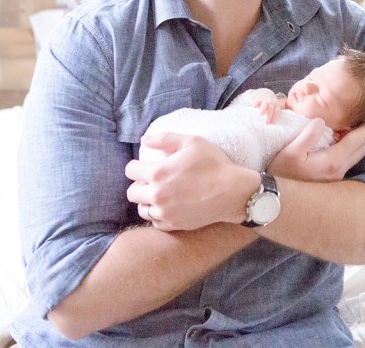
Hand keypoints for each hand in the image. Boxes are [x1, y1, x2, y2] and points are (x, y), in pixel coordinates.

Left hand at [126, 132, 255, 230]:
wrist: (233, 192)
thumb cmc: (215, 164)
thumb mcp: (192, 142)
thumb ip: (165, 138)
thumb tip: (144, 140)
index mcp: (158, 172)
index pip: (130, 170)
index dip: (137, 166)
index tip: (145, 167)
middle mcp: (157, 195)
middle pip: (131, 192)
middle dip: (139, 185)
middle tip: (153, 181)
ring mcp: (164, 212)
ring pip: (141, 209)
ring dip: (147, 201)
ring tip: (161, 195)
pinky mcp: (173, 225)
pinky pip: (155, 222)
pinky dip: (159, 215)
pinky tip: (170, 206)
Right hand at [252, 89, 282, 124]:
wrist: (265, 93)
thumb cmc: (271, 104)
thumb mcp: (275, 106)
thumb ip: (275, 114)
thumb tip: (273, 125)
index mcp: (276, 105)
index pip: (277, 111)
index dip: (275, 117)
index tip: (272, 123)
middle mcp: (271, 102)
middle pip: (271, 109)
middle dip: (269, 116)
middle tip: (266, 123)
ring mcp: (265, 100)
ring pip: (265, 104)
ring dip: (263, 109)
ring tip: (260, 114)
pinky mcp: (259, 99)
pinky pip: (257, 101)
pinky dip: (256, 104)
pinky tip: (254, 108)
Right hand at [267, 115, 364, 181]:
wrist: (274, 198)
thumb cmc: (279, 173)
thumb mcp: (291, 151)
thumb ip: (308, 134)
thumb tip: (321, 121)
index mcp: (332, 161)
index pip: (357, 140)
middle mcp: (338, 171)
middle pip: (361, 149)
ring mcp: (334, 178)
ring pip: (356, 157)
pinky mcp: (328, 181)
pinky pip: (348, 161)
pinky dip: (355, 150)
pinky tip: (351, 148)